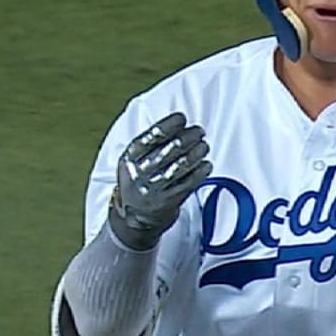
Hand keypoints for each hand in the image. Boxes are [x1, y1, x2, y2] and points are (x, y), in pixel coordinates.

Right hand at [108, 112, 212, 249]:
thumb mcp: (133, 161)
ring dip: (195, 153)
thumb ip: (149, 144)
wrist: (133, 217)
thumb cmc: (138, 180)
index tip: (181, 118)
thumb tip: (178, 123)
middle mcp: (140, 174)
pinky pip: (188, 184)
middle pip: (167, 151)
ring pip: (179, 167)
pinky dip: (200, 172)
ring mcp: (154, 189)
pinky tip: (207, 164)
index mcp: (129, 159)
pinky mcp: (168, 201)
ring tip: (204, 146)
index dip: (167, 126)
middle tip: (199, 131)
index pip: (149, 138)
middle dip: (187, 138)